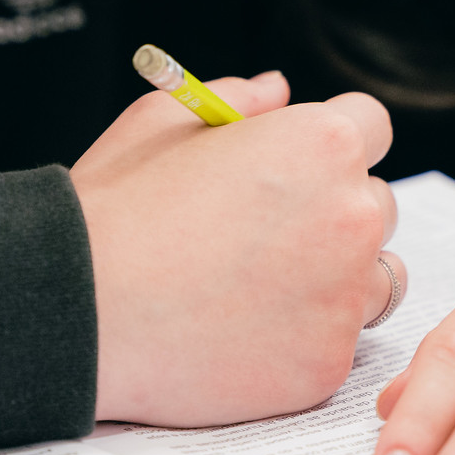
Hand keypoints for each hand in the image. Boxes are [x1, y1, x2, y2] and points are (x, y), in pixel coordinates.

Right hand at [74, 71, 401, 426]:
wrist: (79, 312)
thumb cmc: (116, 212)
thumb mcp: (164, 120)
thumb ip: (237, 97)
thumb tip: (278, 91)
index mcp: (322, 145)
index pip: (371, 129)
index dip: (329, 146)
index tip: (296, 168)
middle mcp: (352, 217)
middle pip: (375, 206)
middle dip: (333, 213)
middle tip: (263, 234)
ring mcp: (346, 296)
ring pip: (375, 279)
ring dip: (336, 278)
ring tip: (258, 286)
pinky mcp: (328, 362)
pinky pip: (337, 342)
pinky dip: (302, 339)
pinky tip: (242, 332)